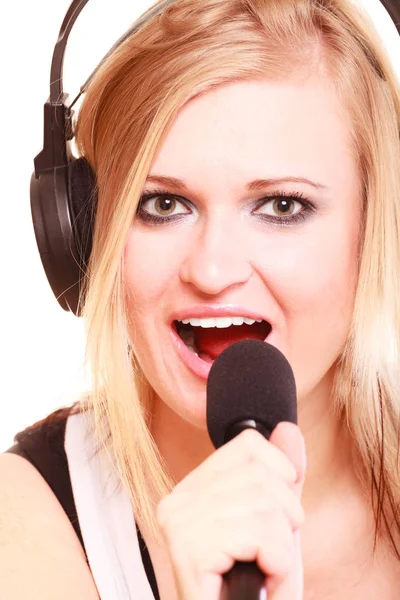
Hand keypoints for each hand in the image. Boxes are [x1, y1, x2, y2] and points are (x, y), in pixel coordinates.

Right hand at [156, 421, 306, 599]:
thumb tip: (287, 429)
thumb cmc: (253, 588)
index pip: (249, 446)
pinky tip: (262, 580)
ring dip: (283, 549)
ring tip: (265, 571)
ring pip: (267, 506)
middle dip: (285, 520)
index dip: (280, 478)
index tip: (274, 516)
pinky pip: (263, 535)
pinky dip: (278, 565)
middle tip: (267, 554)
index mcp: (192, 489)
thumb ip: (281, 477)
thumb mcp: (276, 525)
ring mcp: (179, 524)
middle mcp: (178, 500)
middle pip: (264, 476)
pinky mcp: (190, 549)